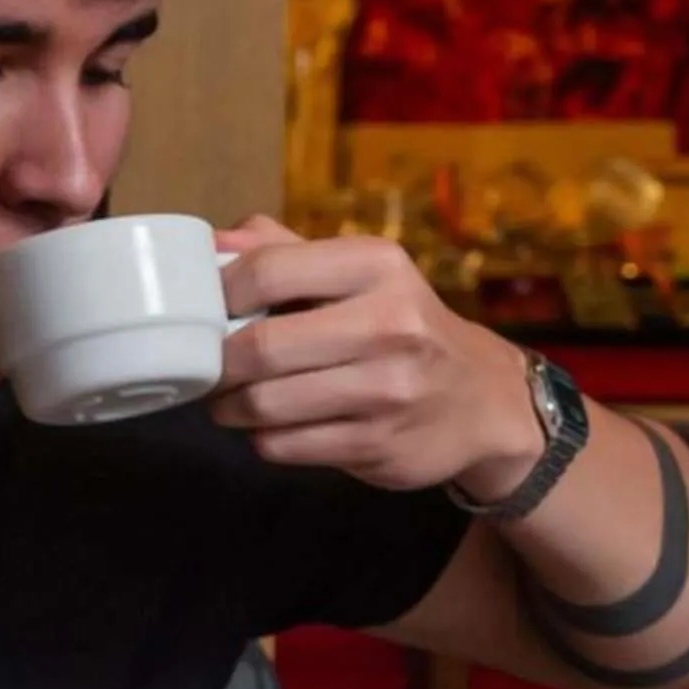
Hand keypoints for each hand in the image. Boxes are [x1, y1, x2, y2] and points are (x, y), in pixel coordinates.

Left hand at [208, 218, 542, 497]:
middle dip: (218, 362)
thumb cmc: (403, 327)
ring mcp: (388, 391)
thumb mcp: (361, 274)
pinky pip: (285, 447)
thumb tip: (213, 241)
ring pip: (266, 405)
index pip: (267, 271)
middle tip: (210, 367)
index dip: (218, 293)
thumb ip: (285, 253)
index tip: (207, 311)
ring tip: (233, 400)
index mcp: (377, 266)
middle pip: (260, 346)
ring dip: (232, 407)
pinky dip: (265, 438)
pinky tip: (275, 426)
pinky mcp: (379, 446)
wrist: (482, 401)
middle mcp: (389, 324)